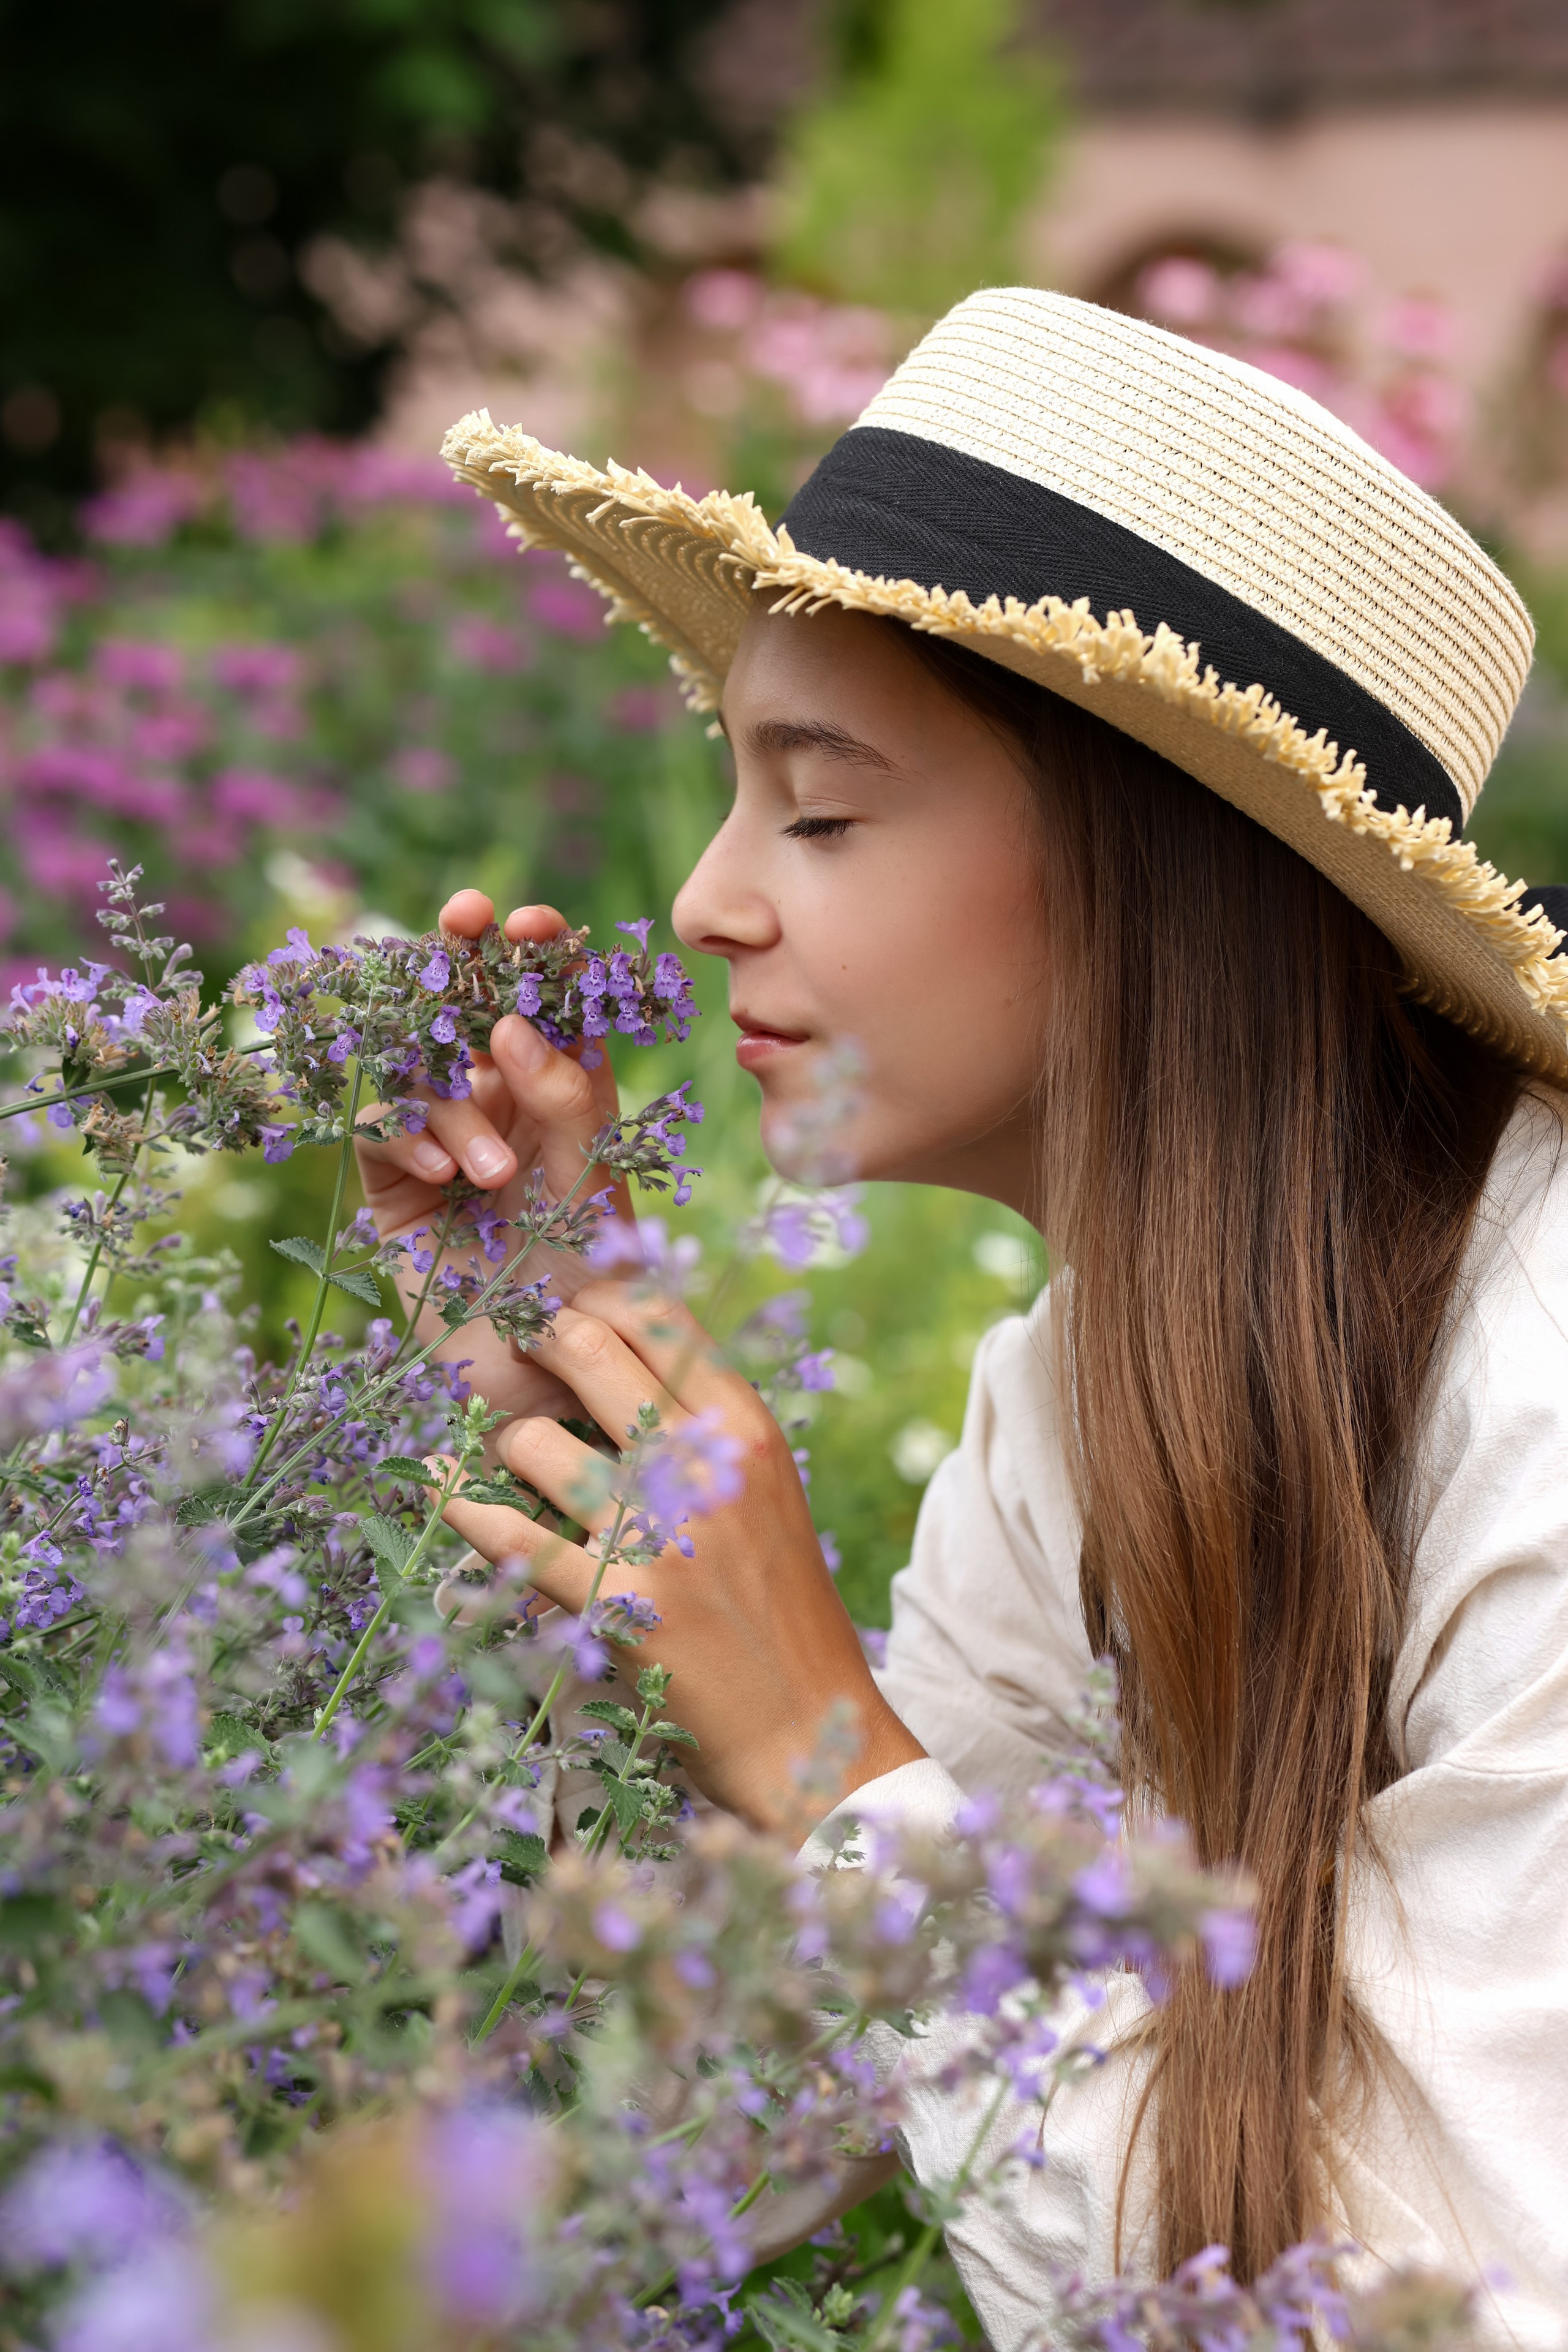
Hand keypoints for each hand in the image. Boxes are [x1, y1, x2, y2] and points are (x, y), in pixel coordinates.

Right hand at [354, 889, 629, 1425]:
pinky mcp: (390, 1183)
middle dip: (459, 957)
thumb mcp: (591, 1171)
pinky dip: (407, 1141)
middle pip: (462, 1004)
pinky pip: (378, 1128)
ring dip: (450, 1104)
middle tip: (463, 919)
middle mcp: (495, 1096)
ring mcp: (438, 1135)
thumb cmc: (592, 1265)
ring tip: (492, 1174)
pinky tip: (442, 1181)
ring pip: (416, 1066)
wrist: (551, 1364)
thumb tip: (507, 1023)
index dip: (534, 947)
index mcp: (557, 1081)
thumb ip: (563, 1094)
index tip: (533, 920)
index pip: (541, 995)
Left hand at [439, 1279, 925, 1835]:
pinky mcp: (614, 1604)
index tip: (565, 1309)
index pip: (657, 1316)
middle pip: (587, 1349)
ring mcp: (657, 1535)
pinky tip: (437, 1485)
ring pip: (533, 1443)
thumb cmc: (780, 1606)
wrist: (808, 1727)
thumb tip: (615, 1353)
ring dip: (506, 1450)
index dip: (594, 1297)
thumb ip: (705, 1426)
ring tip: (513, 1466)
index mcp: (747, 1429)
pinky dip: (460, 1508)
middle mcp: (704, 1467)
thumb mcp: (765, 1493)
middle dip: (537, 1340)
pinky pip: (508, 1537)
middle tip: (518, 1353)